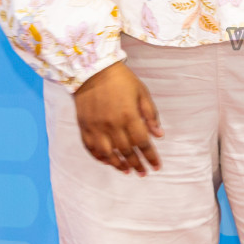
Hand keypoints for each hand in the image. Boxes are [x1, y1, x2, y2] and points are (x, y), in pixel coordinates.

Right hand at [72, 61, 163, 175]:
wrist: (92, 70)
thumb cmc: (121, 79)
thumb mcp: (142, 92)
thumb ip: (150, 115)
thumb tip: (159, 135)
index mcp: (129, 116)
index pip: (142, 143)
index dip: (150, 156)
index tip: (156, 166)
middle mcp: (112, 125)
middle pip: (126, 151)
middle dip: (137, 164)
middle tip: (143, 173)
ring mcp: (96, 127)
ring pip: (108, 154)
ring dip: (119, 165)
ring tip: (127, 171)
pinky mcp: (84, 127)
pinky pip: (91, 148)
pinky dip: (100, 158)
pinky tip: (108, 162)